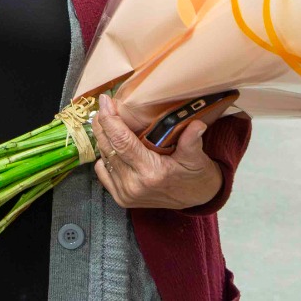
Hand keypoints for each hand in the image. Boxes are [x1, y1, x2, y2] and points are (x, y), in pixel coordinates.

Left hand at [92, 94, 222, 209]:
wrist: (195, 200)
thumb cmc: (196, 176)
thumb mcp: (197, 157)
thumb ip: (192, 140)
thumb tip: (197, 124)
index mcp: (151, 172)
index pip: (121, 141)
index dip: (110, 119)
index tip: (105, 100)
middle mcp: (133, 184)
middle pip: (108, 147)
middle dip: (102, 124)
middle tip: (104, 105)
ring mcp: (125, 193)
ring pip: (104, 157)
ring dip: (103, 137)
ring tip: (107, 120)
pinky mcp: (121, 198)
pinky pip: (103, 171)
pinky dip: (105, 155)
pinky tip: (112, 144)